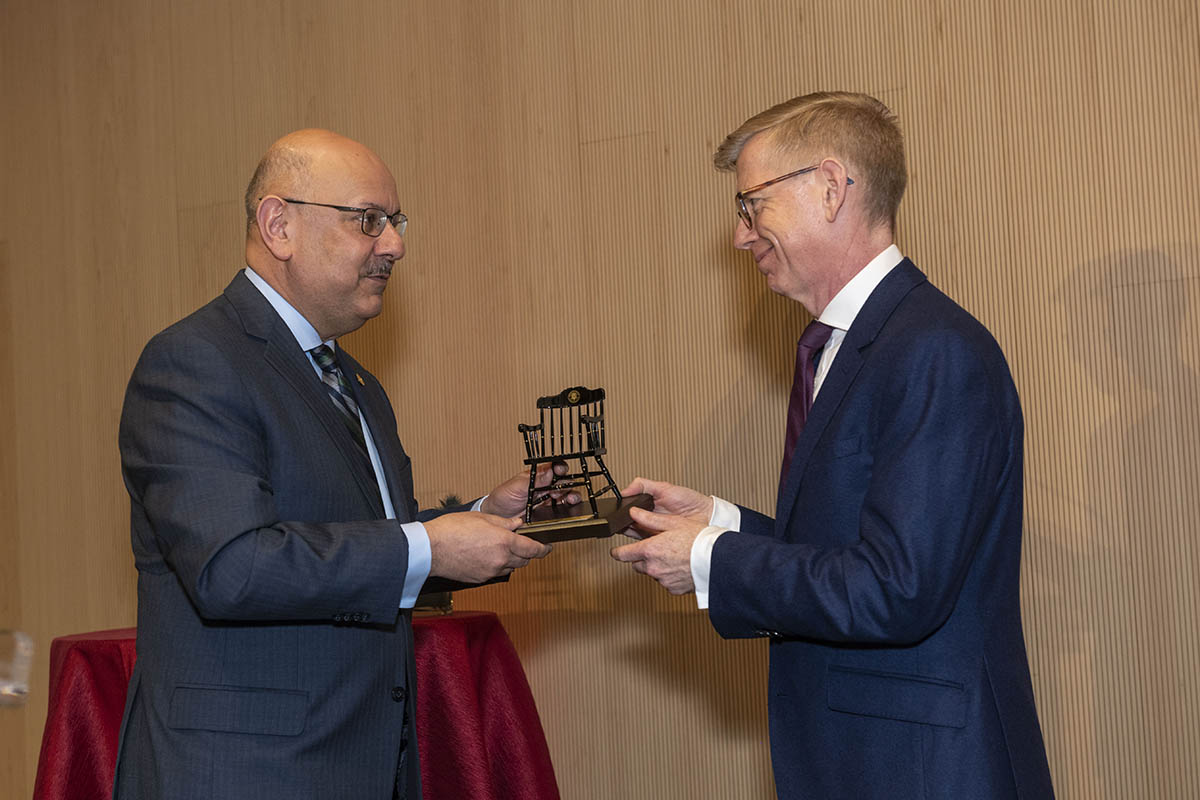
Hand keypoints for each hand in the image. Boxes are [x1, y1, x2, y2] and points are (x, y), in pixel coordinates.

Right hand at [424, 511, 552, 583]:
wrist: (431, 548)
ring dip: (511, 559)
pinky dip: (496, 565)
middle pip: (524, 561)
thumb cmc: (452, 529)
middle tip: (520, 543)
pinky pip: (495, 572)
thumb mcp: (483, 519)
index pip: (533, 549)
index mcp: (505, 542)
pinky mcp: (480, 579)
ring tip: (498, 547)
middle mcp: (501, 559)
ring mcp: (491, 571)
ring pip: (510, 567)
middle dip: (526, 552)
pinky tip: (485, 555)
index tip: (547, 547)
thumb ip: (504, 522)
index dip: (543, 549)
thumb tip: (518, 524)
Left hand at [480, 462, 578, 517]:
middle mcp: (544, 486)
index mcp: (537, 475)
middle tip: (561, 490)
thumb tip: (549, 471)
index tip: (560, 471)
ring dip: (571, 496)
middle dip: (567, 483)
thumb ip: (534, 480)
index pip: (553, 467)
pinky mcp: (548, 512)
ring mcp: (547, 498)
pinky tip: (567, 508)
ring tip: (569, 500)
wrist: (498, 517)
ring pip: (566, 494)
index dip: (559, 467)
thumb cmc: (503, 498)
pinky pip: (562, 508)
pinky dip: (568, 508)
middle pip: (563, 481)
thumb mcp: (516, 486)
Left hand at [610, 507, 705, 594]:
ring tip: (674, 557)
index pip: (622, 555)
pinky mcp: (673, 590)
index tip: (616, 552)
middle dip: (643, 558)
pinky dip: (670, 576)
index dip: (617, 552)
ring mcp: (663, 580)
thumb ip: (649, 520)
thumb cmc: (699, 540)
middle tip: (657, 550)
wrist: (718, 560)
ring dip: (657, 567)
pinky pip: (666, 582)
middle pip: (637, 564)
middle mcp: (653, 568)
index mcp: (650, 550)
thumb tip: (634, 513)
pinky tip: (680, 567)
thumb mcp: (673, 523)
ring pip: (652, 573)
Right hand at [619, 477, 712, 534]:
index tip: (616, 512)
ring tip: (629, 529)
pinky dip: (643, 543)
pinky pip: (648, 544)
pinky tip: (641, 538)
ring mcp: (654, 533)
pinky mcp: (661, 543)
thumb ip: (643, 485)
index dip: (621, 512)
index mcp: (647, 508)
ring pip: (635, 536)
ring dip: (631, 533)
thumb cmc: (689, 500)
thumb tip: (624, 490)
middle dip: (622, 524)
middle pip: (628, 525)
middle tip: (620, 522)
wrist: (706, 514)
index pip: (628, 512)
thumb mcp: (664, 487)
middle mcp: (649, 521)